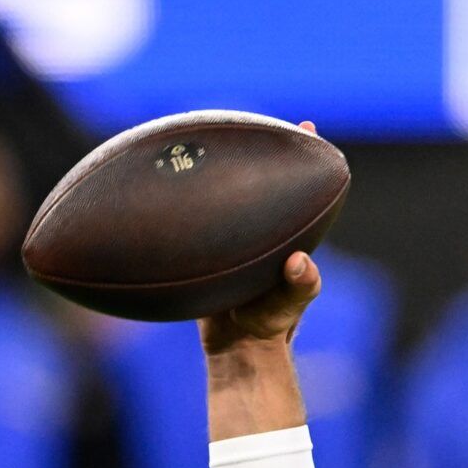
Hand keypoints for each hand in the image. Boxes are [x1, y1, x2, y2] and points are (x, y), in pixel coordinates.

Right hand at [198, 120, 323, 356]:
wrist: (235, 349)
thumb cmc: (266, 329)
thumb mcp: (283, 310)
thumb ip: (299, 289)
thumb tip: (302, 262)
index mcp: (287, 236)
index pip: (300, 189)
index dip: (304, 156)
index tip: (308, 125)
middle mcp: (262, 229)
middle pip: (260, 183)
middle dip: (257, 149)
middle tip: (253, 118)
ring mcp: (233, 235)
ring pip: (224, 196)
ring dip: (215, 169)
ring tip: (199, 134)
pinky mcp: (205, 245)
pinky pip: (195, 217)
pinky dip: (184, 200)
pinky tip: (160, 182)